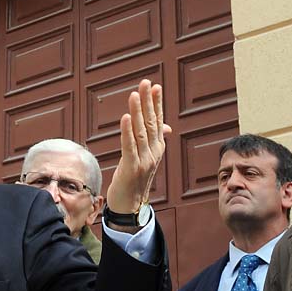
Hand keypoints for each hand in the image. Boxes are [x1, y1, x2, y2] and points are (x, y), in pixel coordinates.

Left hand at [106, 80, 169, 214]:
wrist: (130, 207)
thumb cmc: (134, 181)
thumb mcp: (145, 158)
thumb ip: (153, 141)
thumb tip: (165, 127)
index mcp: (157, 149)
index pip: (157, 121)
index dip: (156, 103)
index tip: (155, 86)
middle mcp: (153, 153)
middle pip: (151, 123)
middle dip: (148, 102)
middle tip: (146, 83)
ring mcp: (144, 161)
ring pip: (140, 132)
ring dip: (137, 112)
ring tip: (134, 94)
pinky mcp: (131, 168)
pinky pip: (129, 146)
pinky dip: (127, 131)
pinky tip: (126, 117)